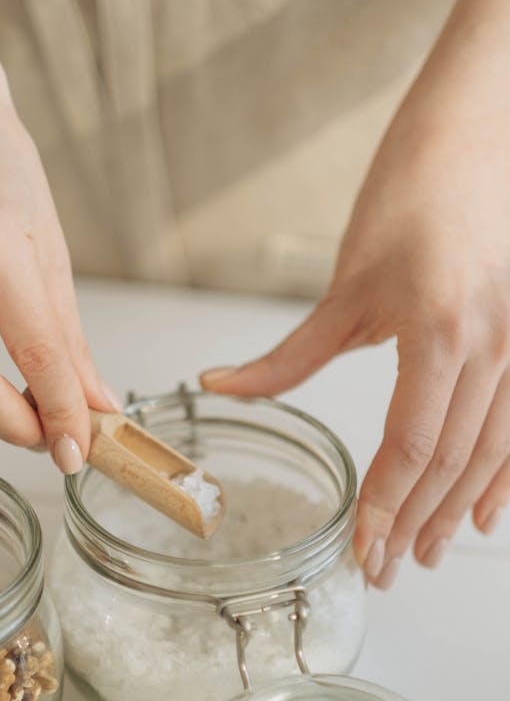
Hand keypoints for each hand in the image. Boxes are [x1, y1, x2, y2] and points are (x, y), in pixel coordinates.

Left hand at [201, 90, 509, 586]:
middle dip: (416, 523)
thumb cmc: (412, 193)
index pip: (410, 446)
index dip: (385, 506)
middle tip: (386, 570)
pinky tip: (488, 512)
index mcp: (439, 334)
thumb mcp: (346, 284)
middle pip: (452, 461)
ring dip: (457, 510)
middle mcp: (491, 346)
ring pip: (492, 451)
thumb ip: (288, 354)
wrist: (480, 130)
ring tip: (426, 554)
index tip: (363, 549)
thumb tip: (219, 385)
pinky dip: (505, 476)